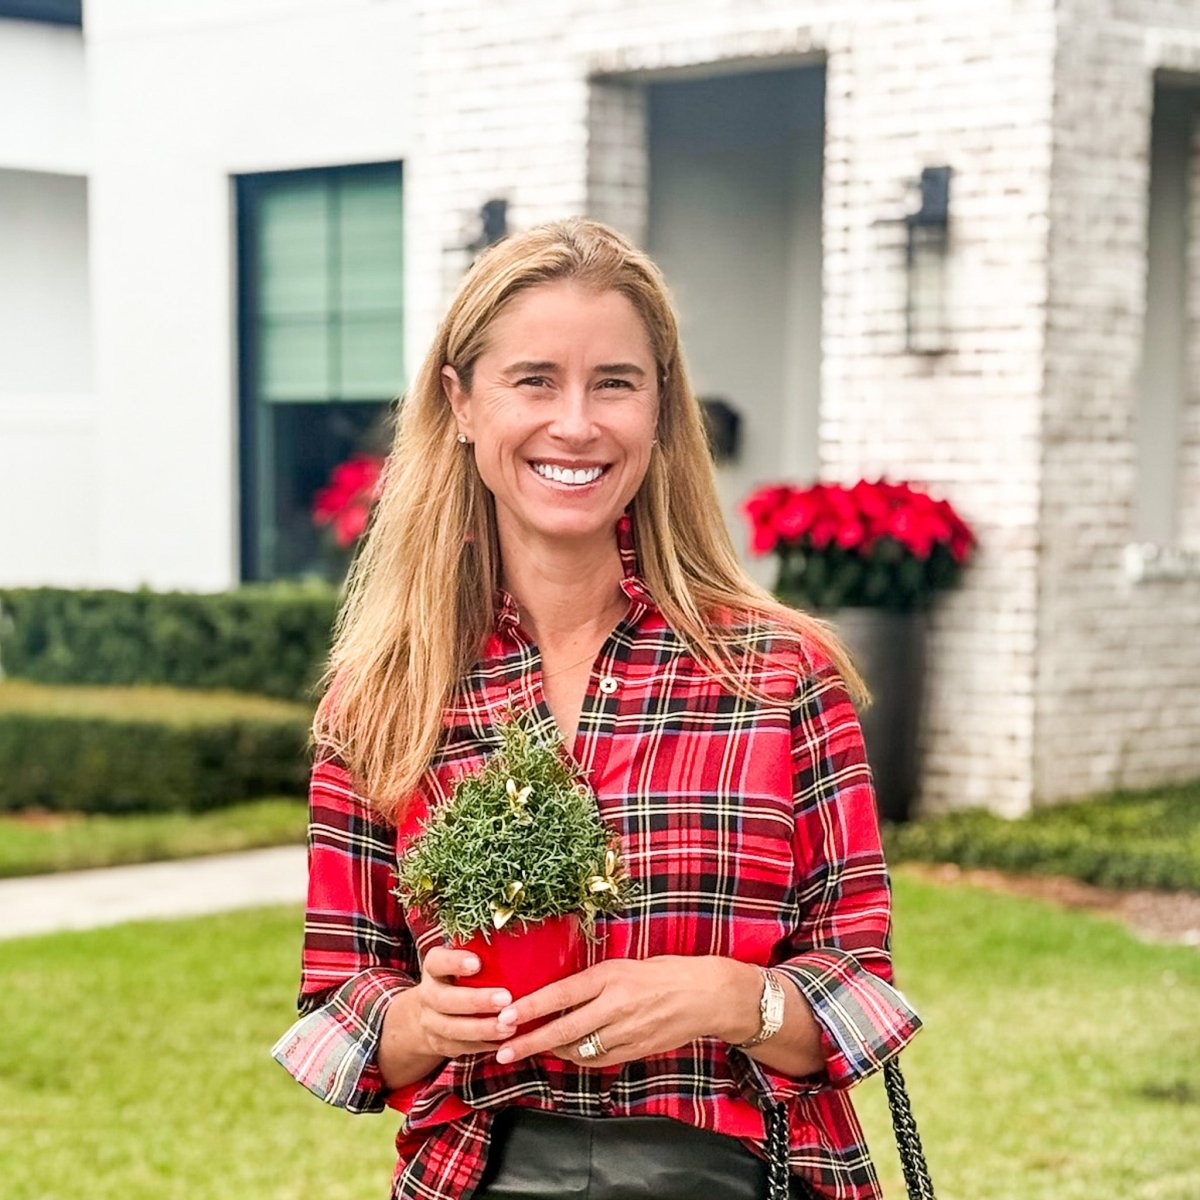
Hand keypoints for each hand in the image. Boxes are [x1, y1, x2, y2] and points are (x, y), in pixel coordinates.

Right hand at [390, 946, 519, 1059]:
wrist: (430, 1012)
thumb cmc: (461, 977)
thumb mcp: (463, 960)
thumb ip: (484, 952)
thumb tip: (528, 936)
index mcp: (434, 968)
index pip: (437, 961)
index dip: (454, 962)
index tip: (478, 962)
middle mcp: (428, 994)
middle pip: (444, 1000)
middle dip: (476, 1001)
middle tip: (506, 998)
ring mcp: (431, 1022)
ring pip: (452, 1029)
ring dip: (483, 1028)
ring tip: (510, 1026)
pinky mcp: (441, 1044)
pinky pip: (462, 1047)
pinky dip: (485, 1045)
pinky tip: (506, 1043)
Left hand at [492, 956, 760, 1067]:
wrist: (707, 995)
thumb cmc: (666, 972)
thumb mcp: (626, 966)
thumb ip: (595, 982)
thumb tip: (560, 995)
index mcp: (611, 976)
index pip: (560, 993)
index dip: (530, 1007)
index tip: (505, 1017)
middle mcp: (615, 1005)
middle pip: (563, 1029)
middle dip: (529, 1042)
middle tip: (502, 1050)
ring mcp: (626, 1032)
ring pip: (578, 1049)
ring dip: (552, 1051)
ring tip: (530, 1049)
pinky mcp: (635, 1051)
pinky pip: (598, 1059)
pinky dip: (579, 1057)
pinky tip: (566, 1053)